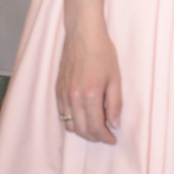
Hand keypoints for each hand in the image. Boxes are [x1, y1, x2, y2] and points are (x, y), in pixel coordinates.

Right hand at [55, 23, 121, 143]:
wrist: (83, 34)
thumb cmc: (102, 52)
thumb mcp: (115, 77)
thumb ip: (115, 103)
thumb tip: (114, 124)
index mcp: (90, 94)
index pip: (95, 127)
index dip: (105, 137)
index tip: (112, 139)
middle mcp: (74, 97)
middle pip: (82, 130)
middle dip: (95, 137)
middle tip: (106, 135)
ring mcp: (63, 94)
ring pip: (70, 125)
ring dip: (83, 131)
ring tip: (95, 128)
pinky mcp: (58, 89)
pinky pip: (62, 113)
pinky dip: (72, 120)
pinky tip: (83, 116)